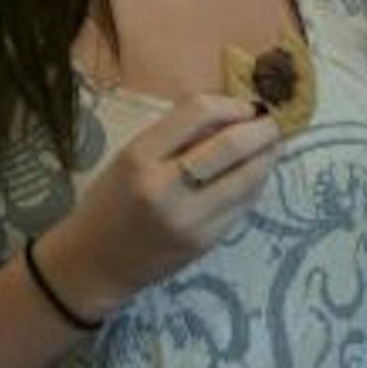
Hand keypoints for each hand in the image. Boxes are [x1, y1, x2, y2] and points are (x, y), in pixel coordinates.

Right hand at [32, 93, 280, 320]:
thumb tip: (232, 114)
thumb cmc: (110, 203)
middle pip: (232, 145)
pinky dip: (257, 184)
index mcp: (139, 157)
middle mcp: (165, 187)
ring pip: (248, 176)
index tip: (246, 106)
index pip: (198, 112)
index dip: (232, 104)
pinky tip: (256, 174)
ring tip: (272, 145)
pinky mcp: (207, 240)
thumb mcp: (129, 158)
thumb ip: (176, 136)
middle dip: (263, 128)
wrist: (94, 263)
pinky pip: (245, 203)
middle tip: (272, 122)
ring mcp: (190, 218)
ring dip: (269, 156)